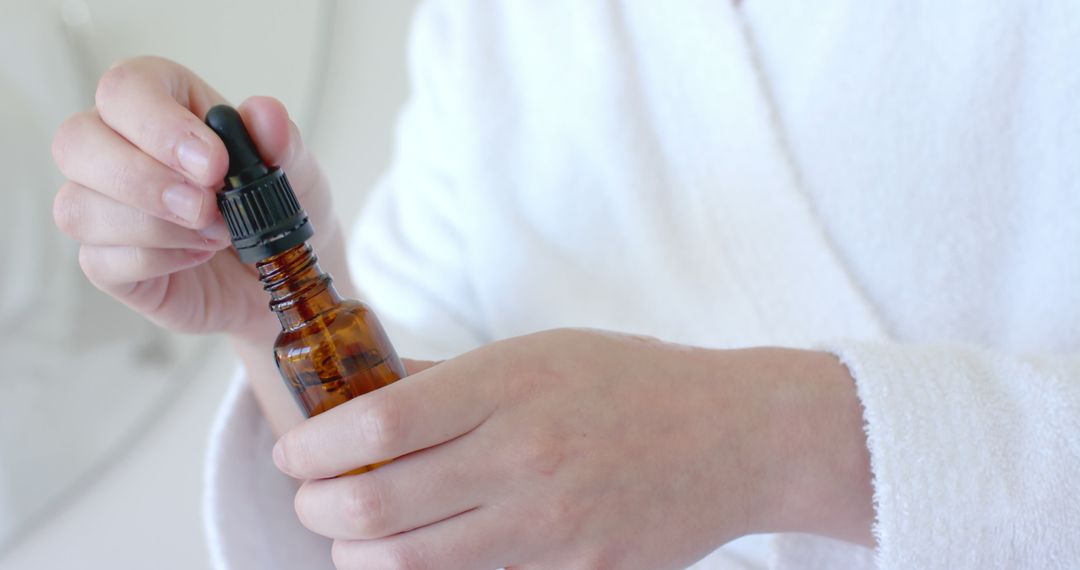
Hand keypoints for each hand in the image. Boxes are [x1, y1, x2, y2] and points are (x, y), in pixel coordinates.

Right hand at [51, 56, 347, 340]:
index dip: (159, 124)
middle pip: (76, 141)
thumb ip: (281, 141)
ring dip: (156, 227)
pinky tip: (196, 257)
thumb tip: (265, 114)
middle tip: (207, 207)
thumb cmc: (278, 208)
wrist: (288, 276)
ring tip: (217, 235)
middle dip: (143, 178)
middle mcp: (119, 148)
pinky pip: (99, 260)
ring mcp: (105, 207)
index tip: (212, 163)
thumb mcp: (296, 172)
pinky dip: (156, 261)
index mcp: (163, 105)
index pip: (125, 88)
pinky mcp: (108, 262)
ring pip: (79, 206)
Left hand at [273, 329, 874, 568]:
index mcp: (509, 384)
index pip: (378, 423)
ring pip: (409, 562)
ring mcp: (549, 523)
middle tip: (314, 497)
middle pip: (376, 504)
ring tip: (352, 533)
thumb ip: (451, 380)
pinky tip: (416, 554)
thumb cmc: (633, 382)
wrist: (735, 436)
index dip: (313, 447)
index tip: (295, 452)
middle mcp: (522, 455)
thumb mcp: (540, 352)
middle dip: (319, 508)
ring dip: (356, 553)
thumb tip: (367, 397)